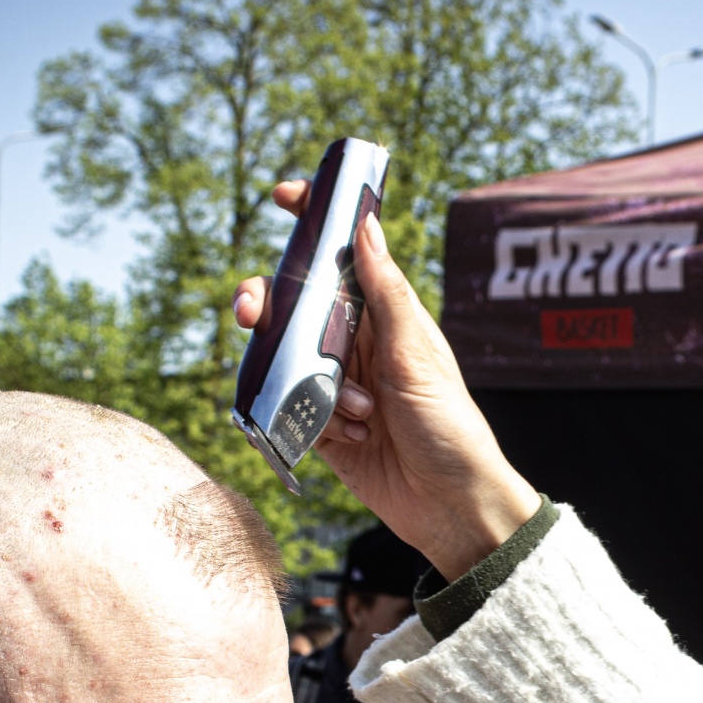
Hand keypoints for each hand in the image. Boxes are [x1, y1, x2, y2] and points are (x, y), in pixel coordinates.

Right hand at [234, 182, 542, 578]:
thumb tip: (367, 225)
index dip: (313, 221)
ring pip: (285, 360)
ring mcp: (336, 385)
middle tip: (251, 311)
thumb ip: (386, 293)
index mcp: (385, 317)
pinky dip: (314, 422)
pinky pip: (290, 410)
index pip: (342, 256)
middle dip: (267, 305)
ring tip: (359, 410)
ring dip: (313, 384)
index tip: (284, 195)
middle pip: (293, 305)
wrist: (452, 508)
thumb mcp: (418, 355)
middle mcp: (357, 345)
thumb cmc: (451, 429)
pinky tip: (353, 438)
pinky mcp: (322, 428)